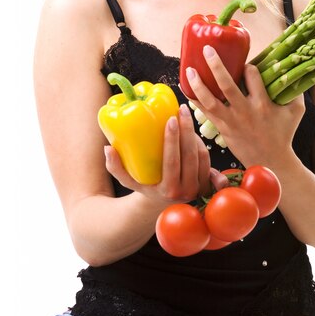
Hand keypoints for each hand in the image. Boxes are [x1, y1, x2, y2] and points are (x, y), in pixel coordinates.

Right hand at [104, 103, 227, 204]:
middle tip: (181, 110)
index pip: (172, 162)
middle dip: (187, 129)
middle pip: (190, 155)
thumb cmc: (145, 187)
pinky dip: (200, 142)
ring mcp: (199, 187)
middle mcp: (186, 191)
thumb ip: (115, 167)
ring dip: (194, 134)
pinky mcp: (207, 183)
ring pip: (201, 155)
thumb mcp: (128, 181)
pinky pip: (207, 158)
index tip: (170, 119)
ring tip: (184, 118)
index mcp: (167, 190)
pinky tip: (192, 131)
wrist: (164, 205)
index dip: (173, 139)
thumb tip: (107, 148)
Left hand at [185, 45, 305, 166]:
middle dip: (216, 66)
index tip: (245, 65)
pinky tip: (187, 90)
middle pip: (227, 85)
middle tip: (207, 50)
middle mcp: (245, 111)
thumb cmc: (284, 134)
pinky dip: (196, 101)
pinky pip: (206, 113)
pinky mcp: (223, 129)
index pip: (252, 76)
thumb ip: (296, 91)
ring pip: (211, 101)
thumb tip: (294, 72)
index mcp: (263, 104)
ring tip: (189, 70)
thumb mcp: (296, 112)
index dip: (247, 67)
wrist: (271, 161)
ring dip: (198, 85)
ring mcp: (231, 121)